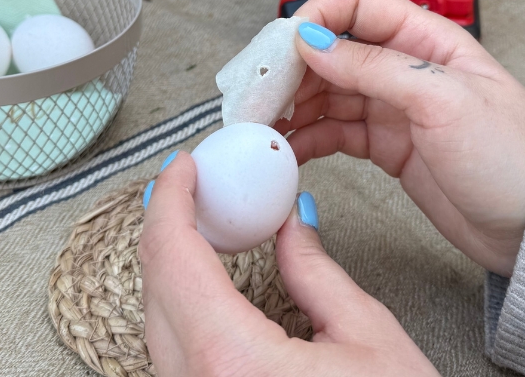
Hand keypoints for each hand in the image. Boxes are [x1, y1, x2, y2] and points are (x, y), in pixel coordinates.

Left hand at [140, 150, 438, 376]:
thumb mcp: (368, 340)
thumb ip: (316, 272)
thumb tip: (291, 222)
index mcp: (232, 363)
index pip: (175, 257)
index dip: (171, 199)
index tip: (183, 167)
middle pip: (155, 286)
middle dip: (168, 225)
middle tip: (196, 187)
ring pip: (156, 322)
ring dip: (172, 266)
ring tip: (204, 226)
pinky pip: (170, 353)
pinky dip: (181, 306)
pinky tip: (206, 284)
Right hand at [284, 0, 524, 276]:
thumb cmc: (515, 158)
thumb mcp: (445, 100)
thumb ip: (375, 67)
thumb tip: (314, 41)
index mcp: (427, 40)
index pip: (359, 5)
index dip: (316, 18)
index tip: (284, 49)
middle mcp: (406, 68)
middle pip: (332, 51)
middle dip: (292, 69)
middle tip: (259, 95)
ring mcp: (395, 108)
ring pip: (328, 93)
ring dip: (293, 106)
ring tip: (266, 125)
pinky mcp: (388, 147)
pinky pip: (335, 133)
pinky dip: (308, 139)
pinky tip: (290, 149)